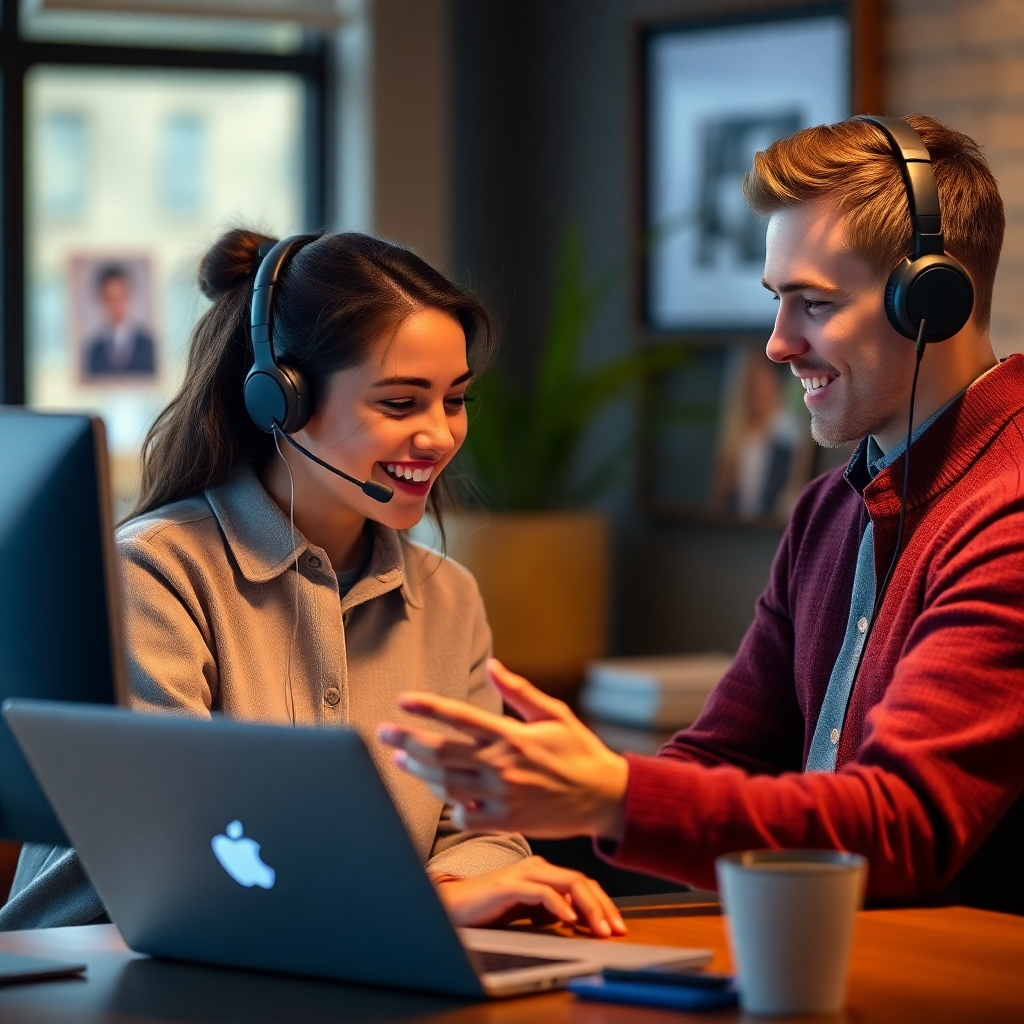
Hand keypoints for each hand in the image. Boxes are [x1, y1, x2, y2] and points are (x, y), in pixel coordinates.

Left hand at [377, 659, 628, 839]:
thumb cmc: (580, 751)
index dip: (427, 707)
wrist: (605, 798)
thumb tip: (492, 665)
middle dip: (407, 739)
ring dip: (418, 771)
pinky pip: (464, 816)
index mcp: (512, 735)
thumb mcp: (555, 714)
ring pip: (446, 784)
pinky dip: (448, 805)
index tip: (402, 699)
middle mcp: (503, 765)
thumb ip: (520, 691)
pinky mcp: (506, 821)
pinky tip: (439, 793)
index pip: (460, 717)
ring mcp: (502, 796)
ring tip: (400, 758)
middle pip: (441, 752)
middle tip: (383, 732)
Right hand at [431, 856, 626, 936]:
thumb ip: (550, 908)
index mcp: (542, 870)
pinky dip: (558, 905)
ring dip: (588, 908)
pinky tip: (568, 919)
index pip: (583, 882)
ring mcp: (523, 873)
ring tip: (599, 928)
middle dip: (603, 906)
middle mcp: (536, 866)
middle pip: (581, 881)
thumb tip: (577, 919)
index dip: (603, 903)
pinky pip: (540, 892)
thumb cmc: (489, 907)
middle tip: (616, 930)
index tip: (617, 926)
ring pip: (567, 884)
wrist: (453, 906)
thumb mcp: (528, 908)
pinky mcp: (508, 885)